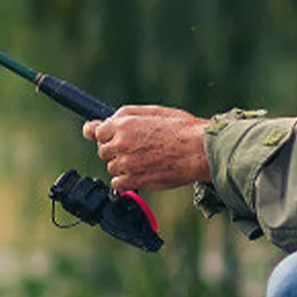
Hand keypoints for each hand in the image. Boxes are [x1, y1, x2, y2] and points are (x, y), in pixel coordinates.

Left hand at [81, 104, 211, 192]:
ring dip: (122, 165)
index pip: (97, 131)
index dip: (104, 133)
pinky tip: (139, 173)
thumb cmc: (182, 129)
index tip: (106, 136)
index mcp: (125, 124)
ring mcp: (127, 164)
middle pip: (103, 150)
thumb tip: (106, 120)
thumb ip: (126, 116)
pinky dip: (125, 180)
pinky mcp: (135, 181)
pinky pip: (117, 184)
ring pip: (112, 167)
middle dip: (115, 149)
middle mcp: (122, 144)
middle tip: (134, 147)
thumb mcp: (153, 111)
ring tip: (143, 159)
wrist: (199, 151)